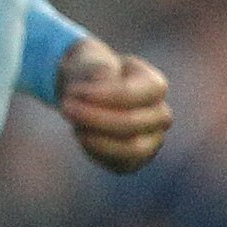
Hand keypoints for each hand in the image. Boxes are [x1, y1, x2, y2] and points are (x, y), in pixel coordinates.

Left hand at [55, 34, 170, 172]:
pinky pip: (122, 165)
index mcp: (155, 85)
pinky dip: (97, 152)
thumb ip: (98, 67)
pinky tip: (82, 134)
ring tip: (75, 124)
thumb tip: (103, 78)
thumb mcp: (89, 61)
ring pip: (133, 150)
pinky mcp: (137, 159)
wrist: (85, 91)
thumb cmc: (89, 75)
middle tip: (65, 106)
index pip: (135, 94)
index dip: (102, 95)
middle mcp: (160, 114)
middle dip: (93, 118)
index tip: (72, 91)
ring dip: (96, 139)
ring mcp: (153, 138)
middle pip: (132, 123)